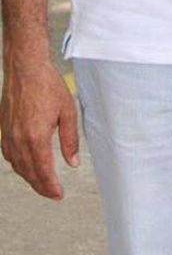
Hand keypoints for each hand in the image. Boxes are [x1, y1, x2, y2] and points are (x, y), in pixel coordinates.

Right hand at [1, 58, 79, 198]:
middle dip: (42, 186)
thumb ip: (70, 139)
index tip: (59, 194)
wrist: (25, 68)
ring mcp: (8, 136)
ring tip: (42, 182)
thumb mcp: (67, 111)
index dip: (51, 187)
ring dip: (30, 177)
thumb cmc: (46, 84)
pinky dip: (18, 164)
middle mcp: (19, 140)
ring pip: (18, 166)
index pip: (43, 172)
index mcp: (36, 137)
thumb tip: (73, 161)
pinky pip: (9, 155)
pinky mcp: (3, 129)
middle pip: (29, 173)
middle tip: (53, 193)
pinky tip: (26, 164)